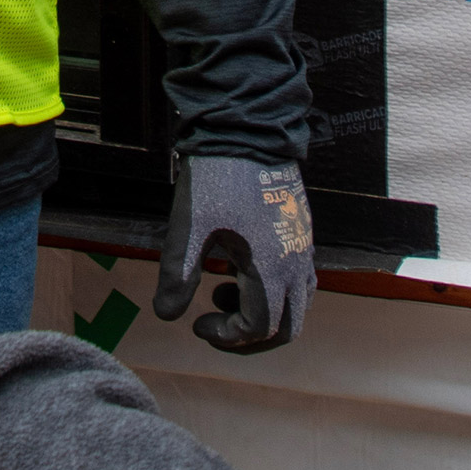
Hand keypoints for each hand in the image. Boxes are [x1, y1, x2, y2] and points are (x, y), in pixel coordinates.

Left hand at [153, 155, 313, 353]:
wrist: (246, 130)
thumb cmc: (215, 178)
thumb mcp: (188, 229)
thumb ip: (177, 276)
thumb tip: (167, 316)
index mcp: (270, 267)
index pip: (258, 328)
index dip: (226, 336)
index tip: (196, 322)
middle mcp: (295, 263)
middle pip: (287, 328)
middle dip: (249, 339)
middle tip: (215, 325)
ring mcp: (302, 247)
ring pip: (298, 305)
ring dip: (264, 315)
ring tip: (223, 292)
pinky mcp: (301, 232)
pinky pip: (300, 279)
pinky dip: (275, 292)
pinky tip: (240, 271)